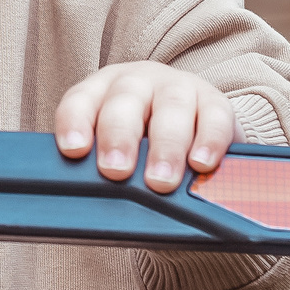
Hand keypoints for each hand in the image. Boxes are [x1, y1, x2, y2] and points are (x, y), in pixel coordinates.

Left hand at [54, 62, 234, 191]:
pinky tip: (201, 164)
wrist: (192, 122)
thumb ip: (100, 170)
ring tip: (161, 180)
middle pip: (125, 101)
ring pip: (171, 107)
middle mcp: (138, 83)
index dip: (75, 123)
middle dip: (119, 136)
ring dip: (165, 146)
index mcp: (102, 92)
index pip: (80, 101)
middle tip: (116, 171)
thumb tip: (94, 206)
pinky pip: (214, 117)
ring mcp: (177, 87)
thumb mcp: (116, 150)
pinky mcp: (214, 100)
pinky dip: (209, 141)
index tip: (75, 150)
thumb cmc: (141, 143)